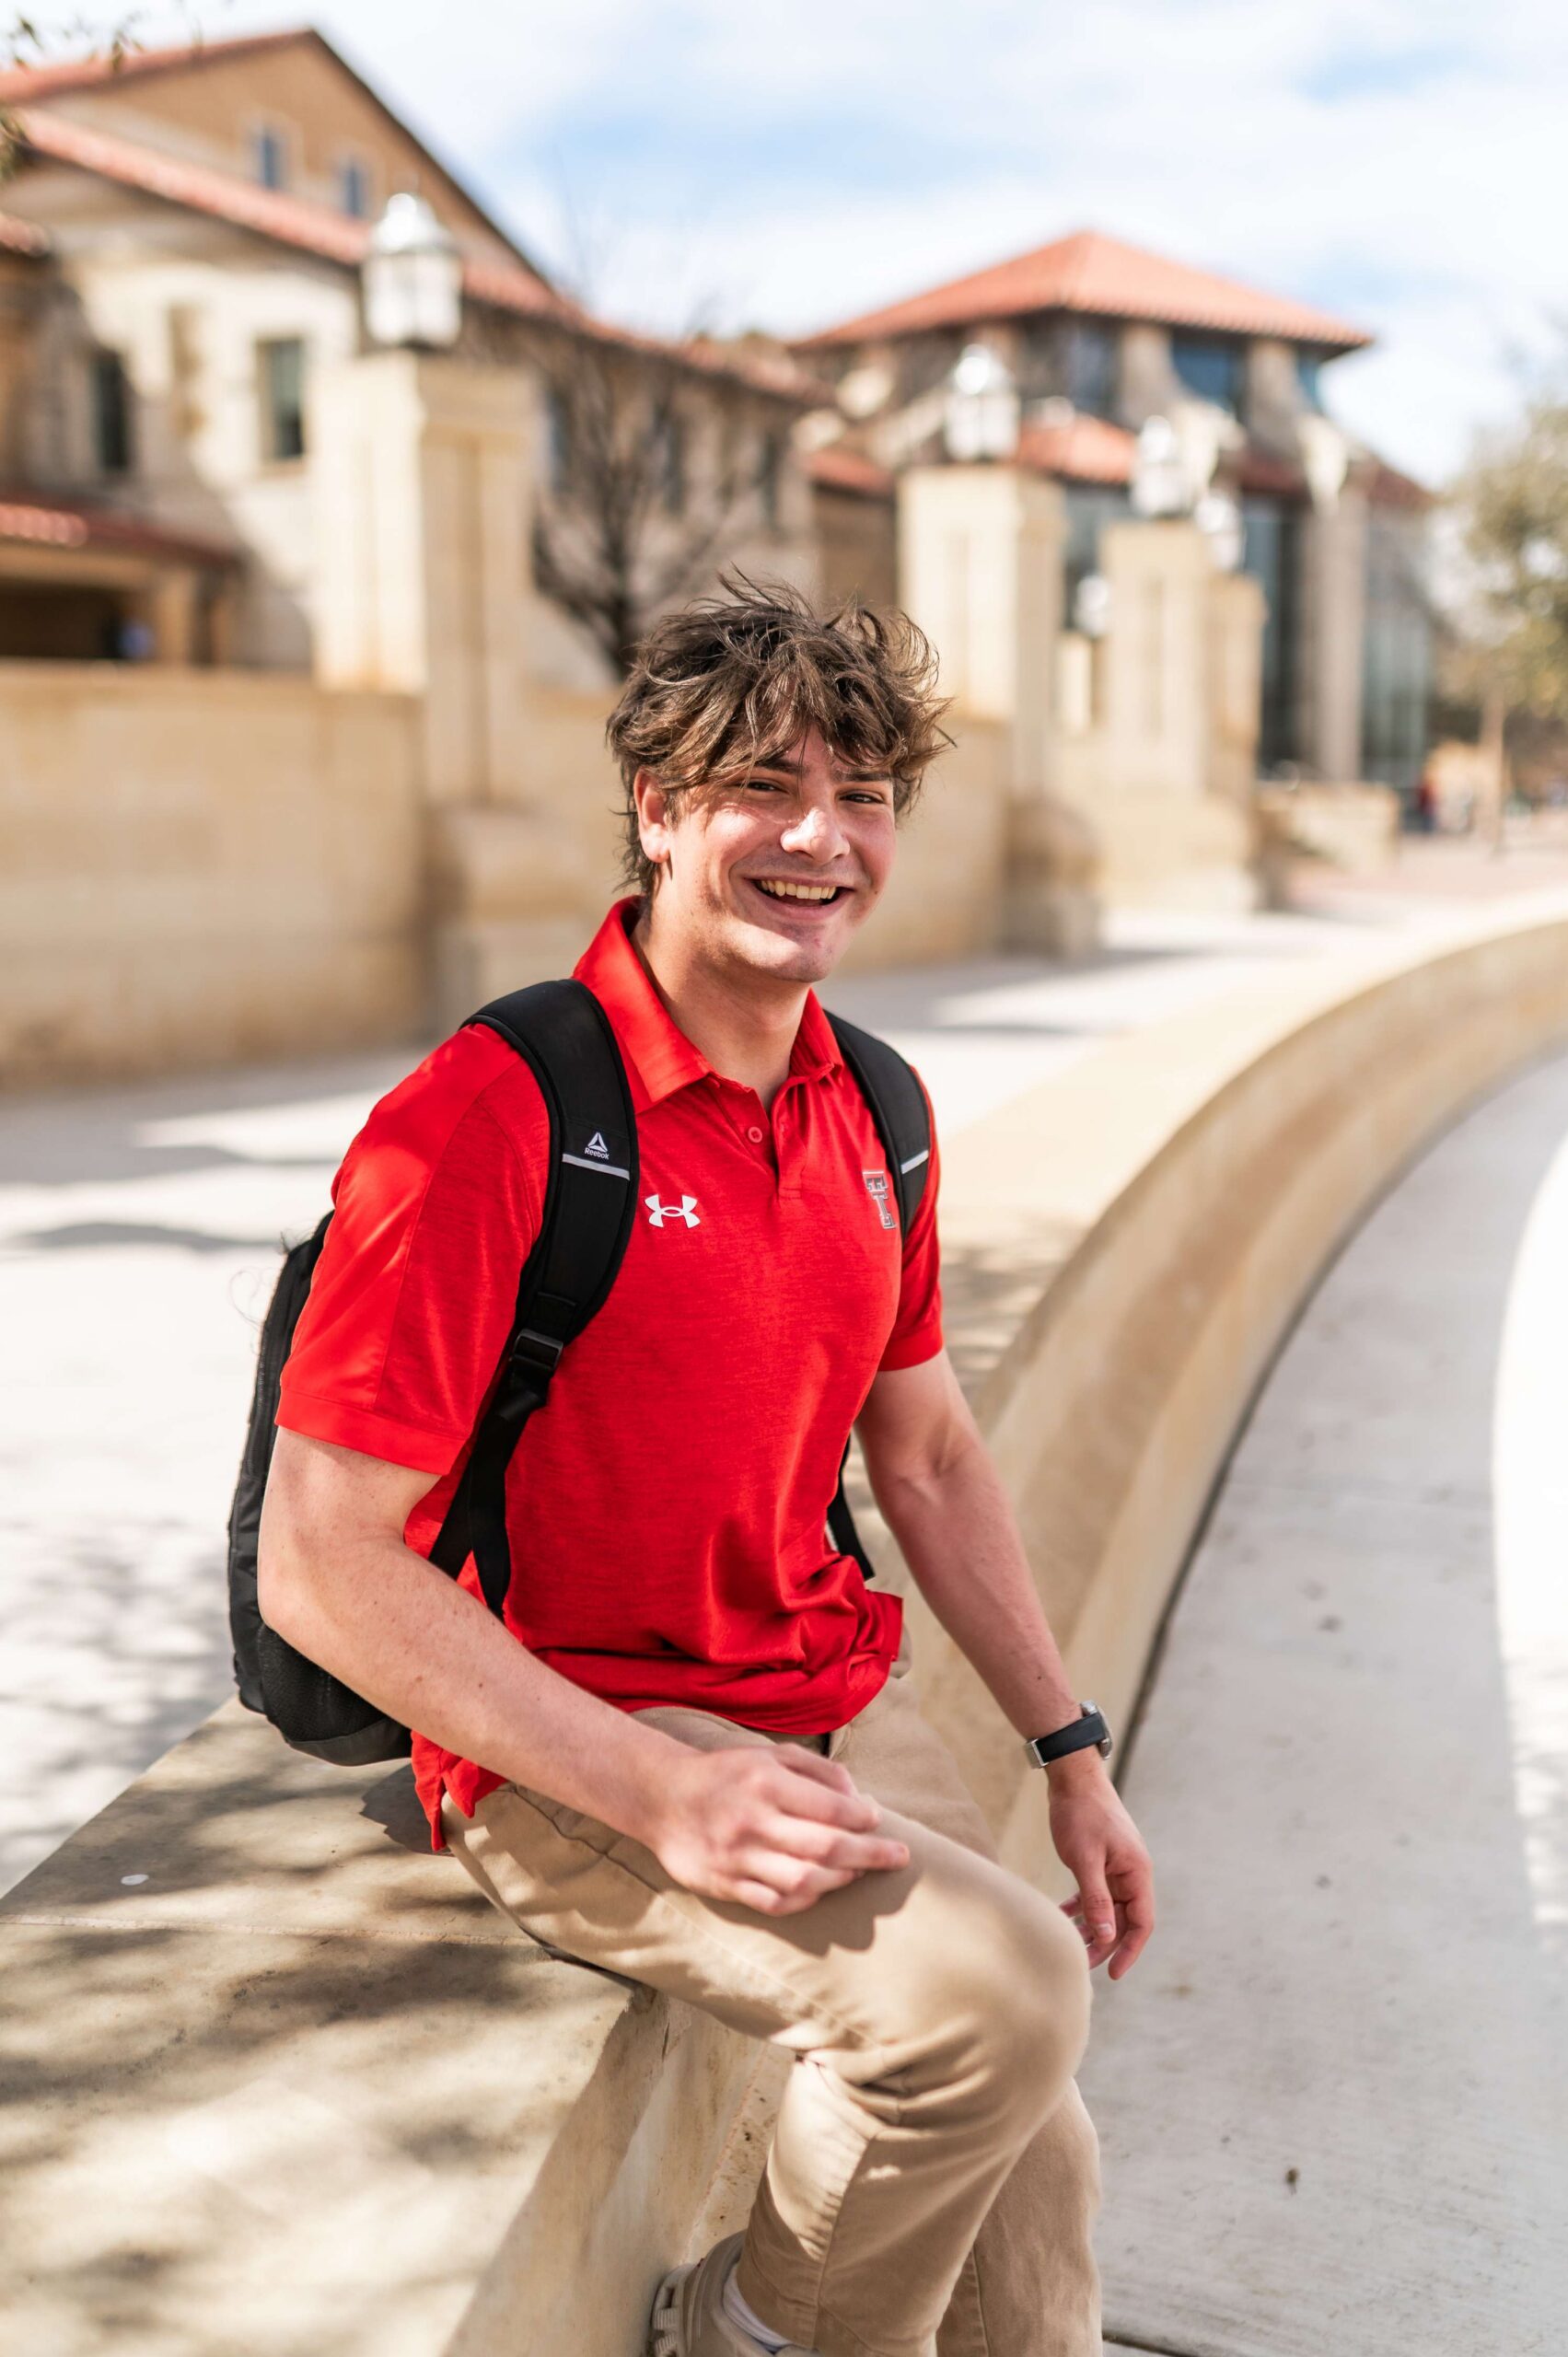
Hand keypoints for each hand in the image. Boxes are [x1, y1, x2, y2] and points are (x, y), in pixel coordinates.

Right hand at [648, 1744, 910, 1915]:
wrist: (661, 1797)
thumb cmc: (726, 1773)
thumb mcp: (768, 1754)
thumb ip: (816, 1770)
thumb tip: (859, 1796)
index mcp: (764, 1781)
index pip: (829, 1807)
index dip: (863, 1817)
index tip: (878, 1820)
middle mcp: (752, 1820)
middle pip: (826, 1847)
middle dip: (871, 1853)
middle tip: (900, 1857)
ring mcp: (737, 1857)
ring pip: (805, 1879)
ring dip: (842, 1878)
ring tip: (860, 1871)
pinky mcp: (724, 1885)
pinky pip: (776, 1902)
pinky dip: (806, 1899)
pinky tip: (822, 1888)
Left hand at [1048, 1756, 1154, 1978]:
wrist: (1073, 1777)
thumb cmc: (1081, 1814)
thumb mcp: (1086, 1859)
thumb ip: (1096, 1898)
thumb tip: (1105, 1936)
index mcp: (1137, 1872)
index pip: (1142, 1922)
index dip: (1130, 1950)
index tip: (1113, 1974)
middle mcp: (1131, 1872)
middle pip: (1124, 1919)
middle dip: (1105, 1943)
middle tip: (1082, 1964)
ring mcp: (1116, 1866)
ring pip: (1108, 1908)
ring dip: (1091, 1926)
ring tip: (1070, 1943)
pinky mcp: (1100, 1860)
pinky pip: (1095, 1892)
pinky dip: (1081, 1905)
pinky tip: (1063, 1915)